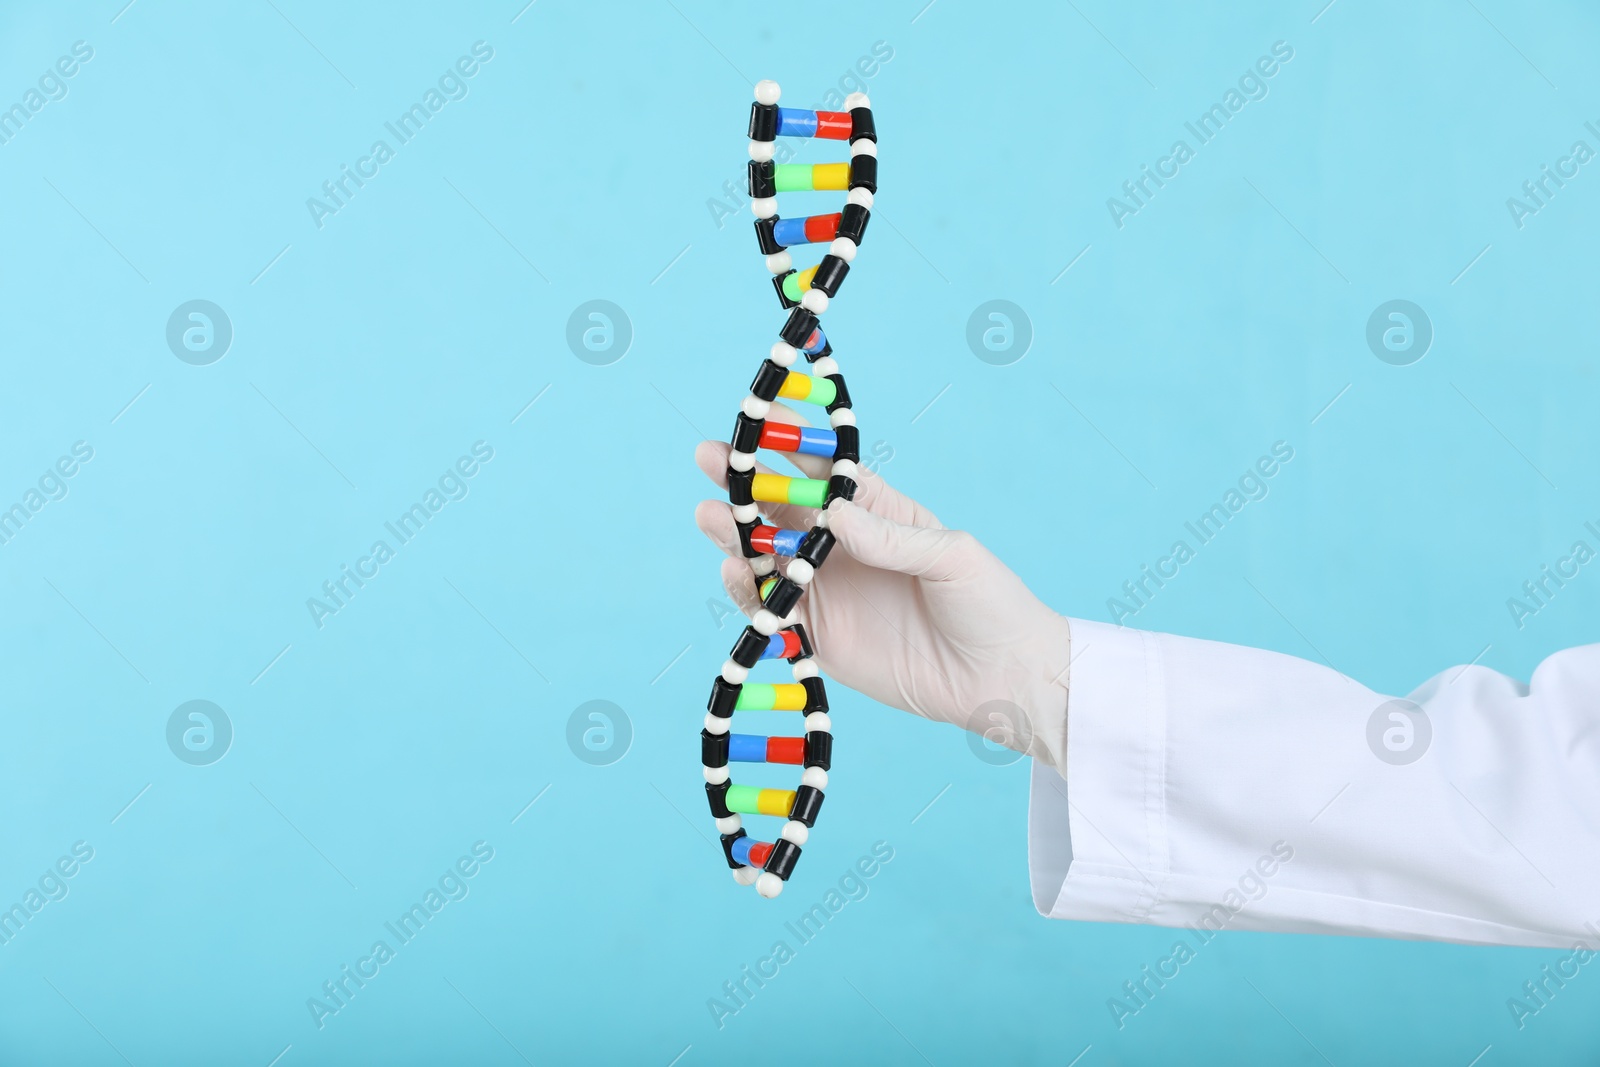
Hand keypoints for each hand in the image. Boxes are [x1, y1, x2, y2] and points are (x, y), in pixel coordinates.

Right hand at [693, 405, 1071, 767]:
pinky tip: (734, 571)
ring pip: (767, 557)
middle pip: (782, 509)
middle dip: (744, 484)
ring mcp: (828, 591)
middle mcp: (844, 547)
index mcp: (879, 513)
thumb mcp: (952, 557)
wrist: (1002, 681)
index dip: (792, 444)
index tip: (758, 421)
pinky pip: (772, 611)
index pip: (826, 470)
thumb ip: (892, 537)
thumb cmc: (990, 604)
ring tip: (708, 515)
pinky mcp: (821, 637)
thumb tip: (835, 514)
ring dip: (735, 534)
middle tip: (709, 459)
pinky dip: (747, 592)